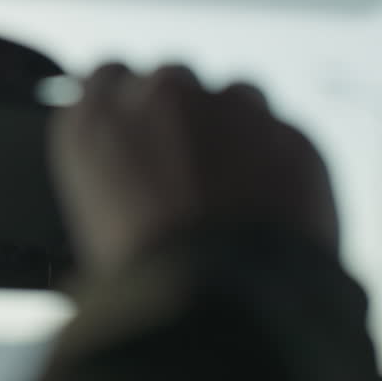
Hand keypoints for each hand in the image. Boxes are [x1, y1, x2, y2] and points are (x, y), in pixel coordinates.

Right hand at [49, 63, 338, 276]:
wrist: (223, 304)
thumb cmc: (144, 278)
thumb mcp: (90, 222)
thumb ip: (105, 170)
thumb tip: (126, 170)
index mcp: (97, 118)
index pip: (106, 77)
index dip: (123, 105)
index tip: (133, 130)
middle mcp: (161, 96)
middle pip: (169, 81)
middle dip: (176, 115)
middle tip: (182, 171)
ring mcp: (231, 108)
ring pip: (232, 96)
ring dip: (229, 128)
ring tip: (229, 189)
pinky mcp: (291, 133)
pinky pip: (282, 135)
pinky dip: (275, 162)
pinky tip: (266, 207)